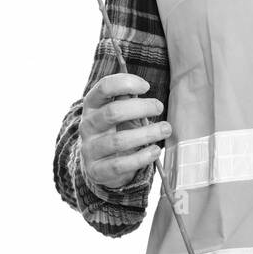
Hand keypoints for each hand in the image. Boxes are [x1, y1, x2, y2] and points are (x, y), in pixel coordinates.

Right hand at [79, 72, 170, 190]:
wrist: (100, 165)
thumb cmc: (115, 131)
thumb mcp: (118, 113)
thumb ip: (127, 99)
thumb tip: (142, 86)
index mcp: (92, 106)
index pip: (103, 88)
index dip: (125, 83)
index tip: (146, 87)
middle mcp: (88, 126)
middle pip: (113, 112)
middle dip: (141, 108)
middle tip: (159, 107)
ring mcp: (90, 149)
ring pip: (119, 141)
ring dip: (147, 134)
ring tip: (165, 129)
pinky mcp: (97, 170)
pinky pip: (120, 165)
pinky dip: (142, 157)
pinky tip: (155, 151)